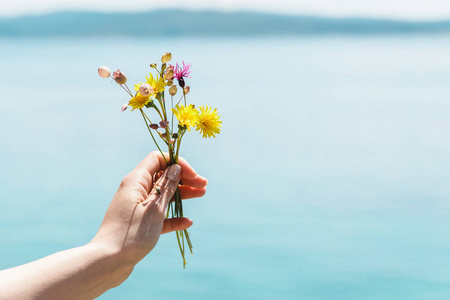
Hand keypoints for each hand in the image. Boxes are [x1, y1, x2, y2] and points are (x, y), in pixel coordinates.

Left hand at [91, 151, 207, 266]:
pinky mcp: (140, 224)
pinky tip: (187, 222)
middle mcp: (135, 191)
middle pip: (163, 177)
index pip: (158, 159)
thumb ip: (167, 187)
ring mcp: (137, 208)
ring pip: (163, 196)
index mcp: (136, 181)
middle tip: (204, 185)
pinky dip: (173, 217)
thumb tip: (175, 168)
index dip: (177, 163)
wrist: (108, 262)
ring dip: (182, 194)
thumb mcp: (154, 207)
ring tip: (201, 194)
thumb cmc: (131, 233)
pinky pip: (159, 216)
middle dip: (184, 178)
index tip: (192, 175)